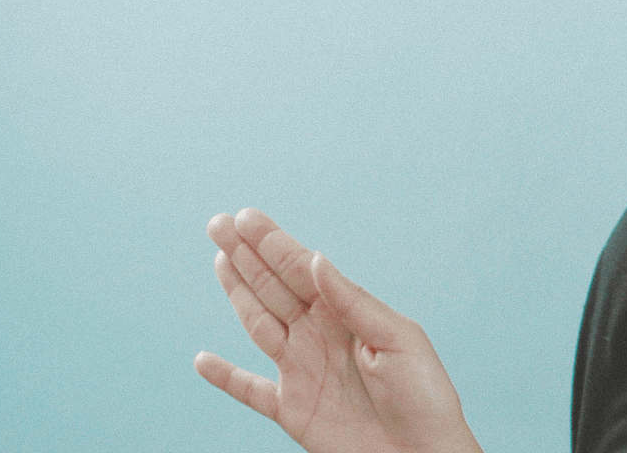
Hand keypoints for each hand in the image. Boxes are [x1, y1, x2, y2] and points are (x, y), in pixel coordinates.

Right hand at [195, 208, 483, 452]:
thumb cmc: (424, 396)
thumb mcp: (398, 340)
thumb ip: (353, 302)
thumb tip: (316, 260)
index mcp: (349, 315)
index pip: (303, 271)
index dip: (274, 244)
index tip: (245, 217)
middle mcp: (321, 337)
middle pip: (275, 288)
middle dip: (247, 255)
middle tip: (218, 223)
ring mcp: (303, 371)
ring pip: (258, 323)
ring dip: (237, 292)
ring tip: (218, 259)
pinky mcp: (292, 409)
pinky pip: (249, 390)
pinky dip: (224, 377)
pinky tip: (202, 360)